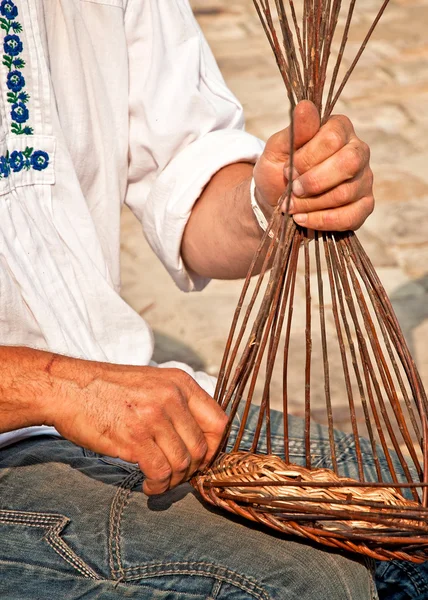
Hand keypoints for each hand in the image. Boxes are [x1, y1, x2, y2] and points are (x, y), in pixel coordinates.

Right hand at [47, 358, 226, 494]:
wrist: (68, 388)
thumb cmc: (107, 389)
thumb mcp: (152, 382)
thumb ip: (177, 403)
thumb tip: (198, 438)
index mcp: (180, 383)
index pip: (219, 421)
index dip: (214, 447)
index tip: (201, 459)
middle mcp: (172, 397)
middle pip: (202, 448)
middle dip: (192, 470)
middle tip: (177, 475)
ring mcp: (154, 417)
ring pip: (183, 464)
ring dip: (174, 482)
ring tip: (160, 482)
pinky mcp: (135, 438)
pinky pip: (161, 473)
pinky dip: (158, 486)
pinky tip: (149, 486)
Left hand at [253, 100, 373, 230]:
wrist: (276, 202)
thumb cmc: (278, 172)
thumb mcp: (276, 150)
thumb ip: (293, 131)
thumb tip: (305, 106)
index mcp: (339, 128)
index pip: (332, 138)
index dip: (306, 158)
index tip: (287, 171)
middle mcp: (358, 150)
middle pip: (349, 162)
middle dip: (314, 181)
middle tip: (292, 190)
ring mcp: (364, 179)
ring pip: (346, 192)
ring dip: (312, 204)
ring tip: (291, 207)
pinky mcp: (364, 206)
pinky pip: (351, 216)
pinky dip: (322, 221)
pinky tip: (302, 219)